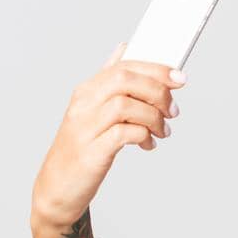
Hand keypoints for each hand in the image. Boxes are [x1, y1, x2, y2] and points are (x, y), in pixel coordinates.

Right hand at [30, 40, 183, 229]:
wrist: (57, 188)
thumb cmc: (82, 148)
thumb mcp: (94, 110)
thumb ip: (109, 81)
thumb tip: (124, 49)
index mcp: (87, 91)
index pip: (123, 66)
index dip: (155, 69)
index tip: (180, 78)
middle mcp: (83, 105)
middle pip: (125, 80)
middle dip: (158, 91)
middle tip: (173, 111)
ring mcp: (85, 127)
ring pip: (126, 105)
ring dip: (153, 117)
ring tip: (162, 131)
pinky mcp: (91, 152)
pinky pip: (123, 134)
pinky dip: (143, 136)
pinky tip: (148, 144)